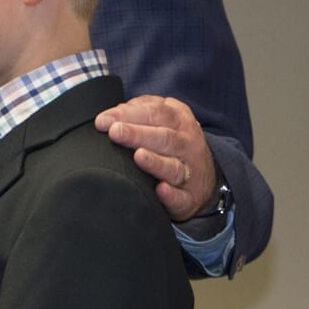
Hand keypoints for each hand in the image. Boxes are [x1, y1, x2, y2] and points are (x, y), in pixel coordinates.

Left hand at [95, 95, 215, 221]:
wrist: (205, 178)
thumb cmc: (173, 142)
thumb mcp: (164, 118)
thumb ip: (140, 109)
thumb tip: (113, 114)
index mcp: (179, 119)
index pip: (155, 112)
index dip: (128, 114)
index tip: (104, 120)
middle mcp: (187, 144)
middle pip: (164, 137)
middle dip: (137, 134)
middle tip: (115, 132)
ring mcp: (190, 171)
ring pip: (173, 167)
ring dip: (155, 162)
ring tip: (138, 156)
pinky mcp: (189, 198)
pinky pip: (181, 197)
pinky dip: (171, 195)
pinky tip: (160, 190)